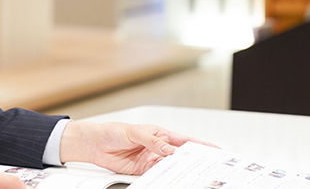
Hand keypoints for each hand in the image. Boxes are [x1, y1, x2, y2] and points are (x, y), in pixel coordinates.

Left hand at [59, 121, 214, 174]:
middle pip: (179, 156)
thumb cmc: (112, 131)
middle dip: (192, 161)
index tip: (214, 150)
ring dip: (177, 170)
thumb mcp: (133, 132)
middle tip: (205, 167)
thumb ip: (152, 141)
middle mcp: (157, 147)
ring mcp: (150, 159)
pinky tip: (168, 179)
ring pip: (169, 167)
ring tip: (188, 175)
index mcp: (159, 134)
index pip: (183, 140)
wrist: (94, 144)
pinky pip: (156, 174)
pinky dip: (163, 177)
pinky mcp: (142, 170)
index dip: (200, 145)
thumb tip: (169, 149)